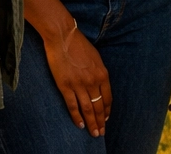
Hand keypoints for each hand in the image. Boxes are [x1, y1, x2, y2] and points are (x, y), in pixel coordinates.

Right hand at [40, 20, 111, 136]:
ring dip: (91, 123)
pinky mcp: (65, 86)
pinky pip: (73, 106)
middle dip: (101, 121)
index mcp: (102, 73)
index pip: (107, 97)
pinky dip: (77, 117)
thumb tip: (99, 85)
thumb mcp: (95, 57)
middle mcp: (93, 81)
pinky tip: (80, 125)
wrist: (63, 36)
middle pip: (99, 106)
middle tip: (101, 132)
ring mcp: (79, 85)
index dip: (107, 110)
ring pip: (88, 109)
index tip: (106, 118)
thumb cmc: (79, 44)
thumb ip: (98, 72)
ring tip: (94, 133)